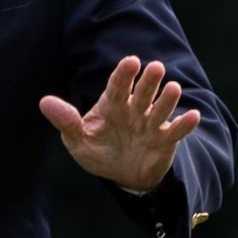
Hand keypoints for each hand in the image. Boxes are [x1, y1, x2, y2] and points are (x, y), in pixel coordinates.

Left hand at [39, 56, 200, 190]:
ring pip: (160, 109)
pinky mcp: (165, 141)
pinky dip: (185, 125)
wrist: (123, 176)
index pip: (118, 86)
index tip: (131, 61)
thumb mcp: (78, 140)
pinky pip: (176, 132)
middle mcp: (134, 110)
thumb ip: (66, 121)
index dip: (124, 74)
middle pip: (142, 93)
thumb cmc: (100, 152)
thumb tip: (44, 102)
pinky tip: (194, 116)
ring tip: (174, 88)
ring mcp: (151, 125)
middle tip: (155, 67)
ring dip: (168, 100)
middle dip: (148, 82)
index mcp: (112, 105)